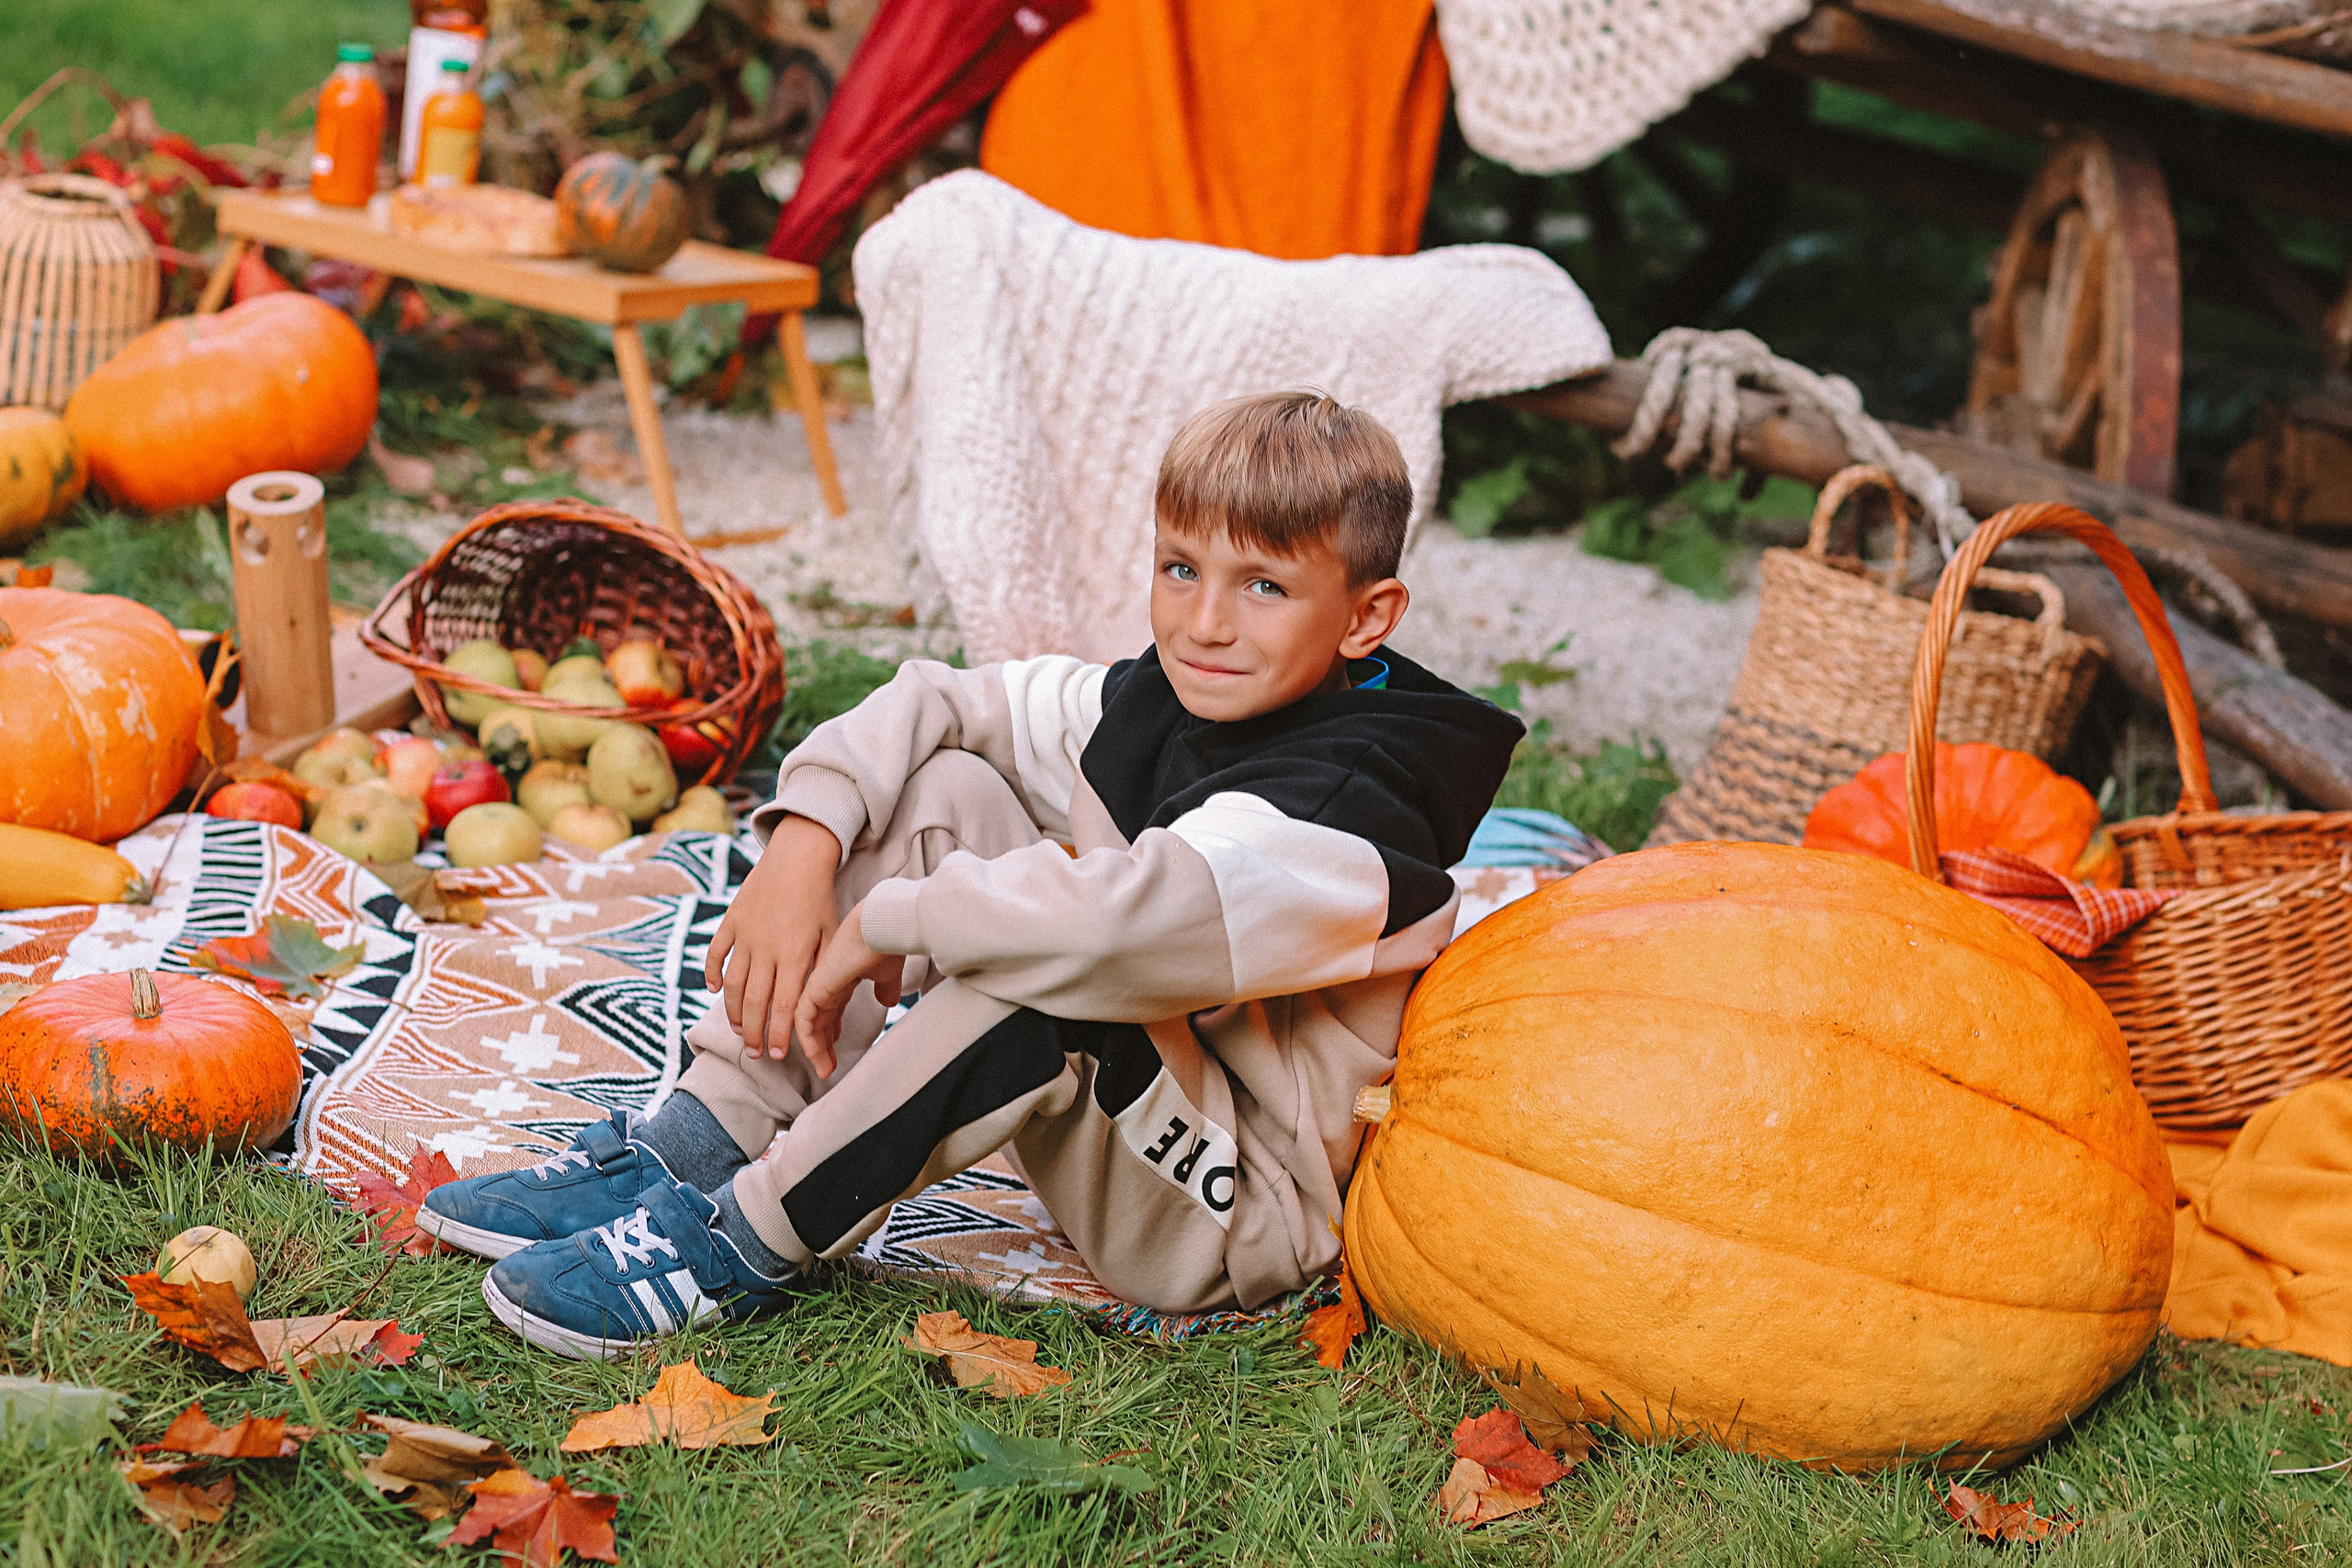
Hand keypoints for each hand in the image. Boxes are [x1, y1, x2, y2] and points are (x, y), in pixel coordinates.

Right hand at [704, 814, 841, 1060]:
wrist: (799, 856)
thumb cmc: (822, 899)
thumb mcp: (832, 937)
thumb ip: (825, 973)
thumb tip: (828, 1013)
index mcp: (796, 954)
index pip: (784, 1006)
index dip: (780, 1034)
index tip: (779, 1055)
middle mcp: (767, 948)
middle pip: (755, 1002)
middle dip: (755, 1033)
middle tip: (756, 1053)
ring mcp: (745, 934)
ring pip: (732, 984)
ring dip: (734, 1012)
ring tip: (740, 1031)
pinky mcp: (731, 920)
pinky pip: (715, 953)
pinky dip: (711, 974)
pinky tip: (713, 991)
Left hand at [792, 898, 903, 1078]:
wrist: (882, 925)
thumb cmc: (887, 941)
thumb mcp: (887, 971)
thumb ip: (885, 986)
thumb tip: (889, 1000)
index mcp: (841, 975)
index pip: (831, 1008)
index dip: (833, 1031)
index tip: (836, 1049)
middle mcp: (826, 980)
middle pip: (818, 1019)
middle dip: (822, 1046)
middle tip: (827, 1068)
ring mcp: (818, 983)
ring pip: (807, 1023)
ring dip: (814, 1049)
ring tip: (823, 1070)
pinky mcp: (815, 987)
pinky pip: (804, 1020)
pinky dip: (808, 1040)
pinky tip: (816, 1056)